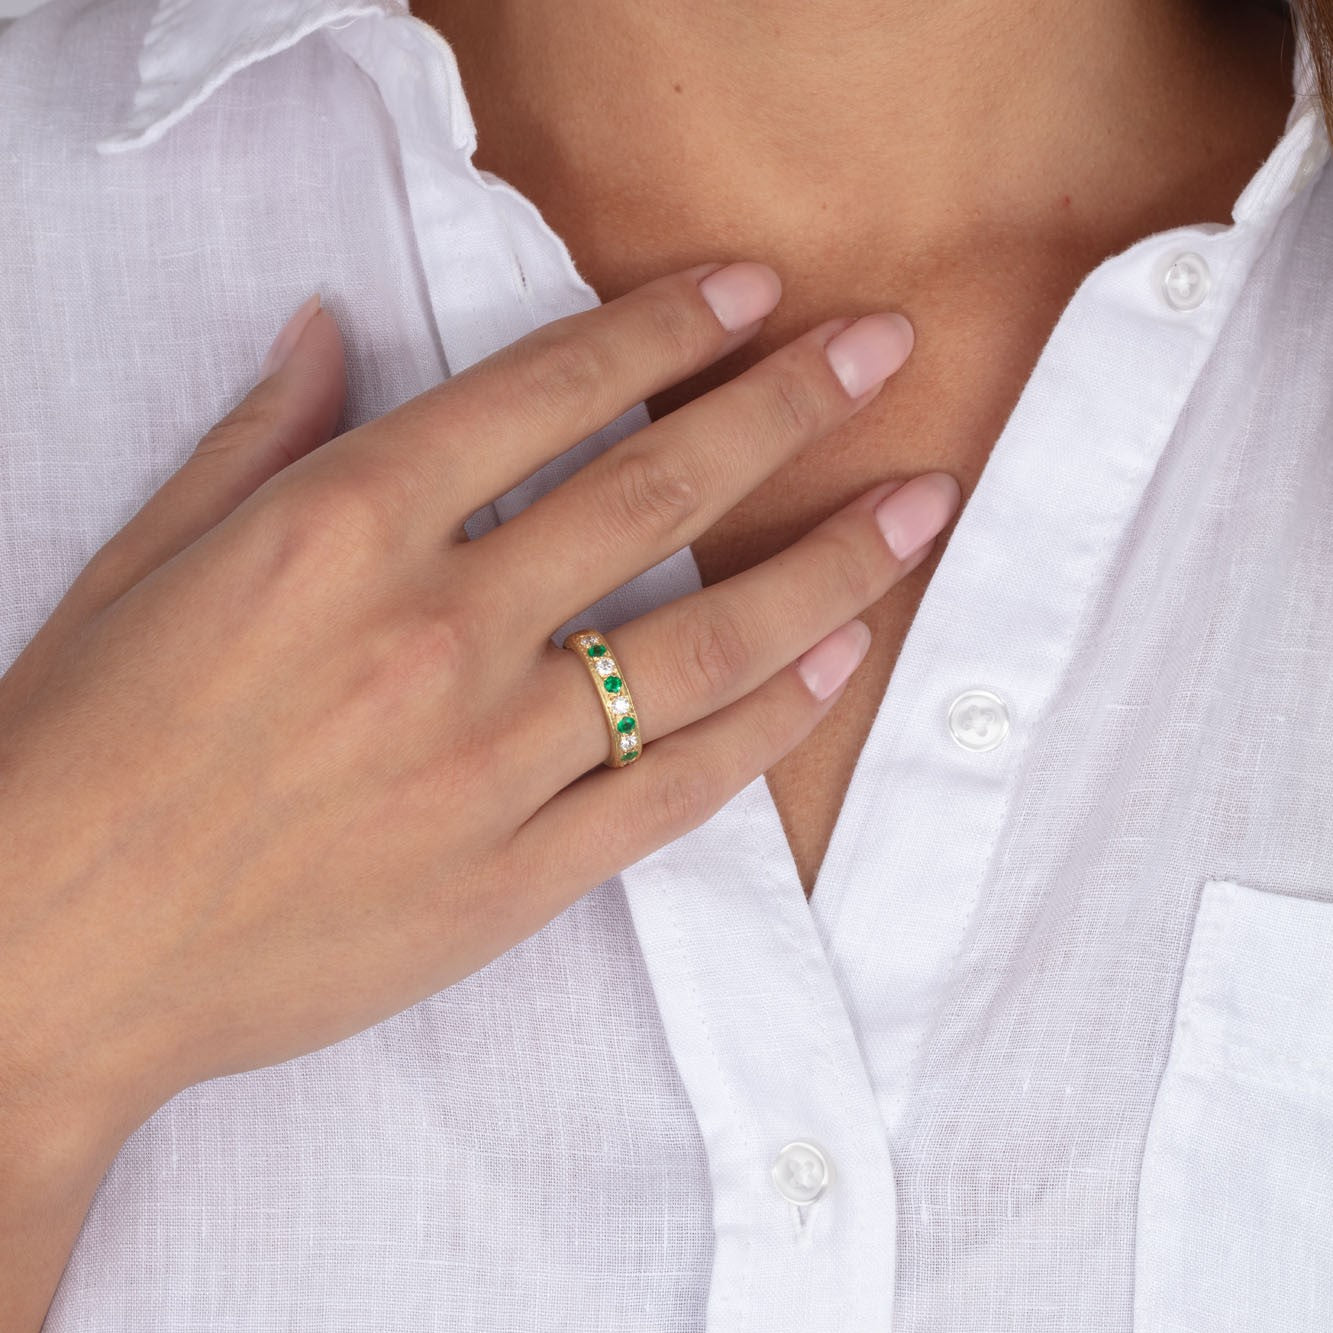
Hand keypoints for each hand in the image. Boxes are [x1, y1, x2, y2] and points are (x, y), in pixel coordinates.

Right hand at [0, 262, 957, 1325]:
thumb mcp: (143, 562)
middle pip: (655, 493)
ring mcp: (486, 765)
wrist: (51, 958)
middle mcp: (433, 634)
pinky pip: (674, 790)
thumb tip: (327, 329)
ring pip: (702, 644)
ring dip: (828, 565)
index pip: (542, 392)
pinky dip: (767, 725)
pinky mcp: (512, 880)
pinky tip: (838, 665)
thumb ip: (261, 438)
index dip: (661, 328)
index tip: (751, 291)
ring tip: (918, 507)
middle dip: (786, 407)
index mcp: (336, 533)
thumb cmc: (77, 751)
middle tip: (884, 350)